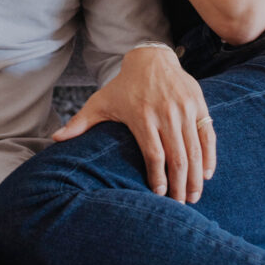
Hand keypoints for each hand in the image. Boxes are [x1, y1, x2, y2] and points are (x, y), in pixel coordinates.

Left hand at [52, 46, 216, 202]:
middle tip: (180, 205)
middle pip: (178, 158)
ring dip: (196, 176)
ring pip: (195, 150)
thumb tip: (55, 139)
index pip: (154, 155)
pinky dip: (209, 156)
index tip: (158, 195)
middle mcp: (166, 114)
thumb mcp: (101, 101)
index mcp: (142, 116)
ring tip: (193, 196)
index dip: (158, 179)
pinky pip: (208, 135)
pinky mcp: (199, 105)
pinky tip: (207, 174)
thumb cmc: (124, 86)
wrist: (151, 58)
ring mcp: (185, 109)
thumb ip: (80, 122)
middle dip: (180, 185)